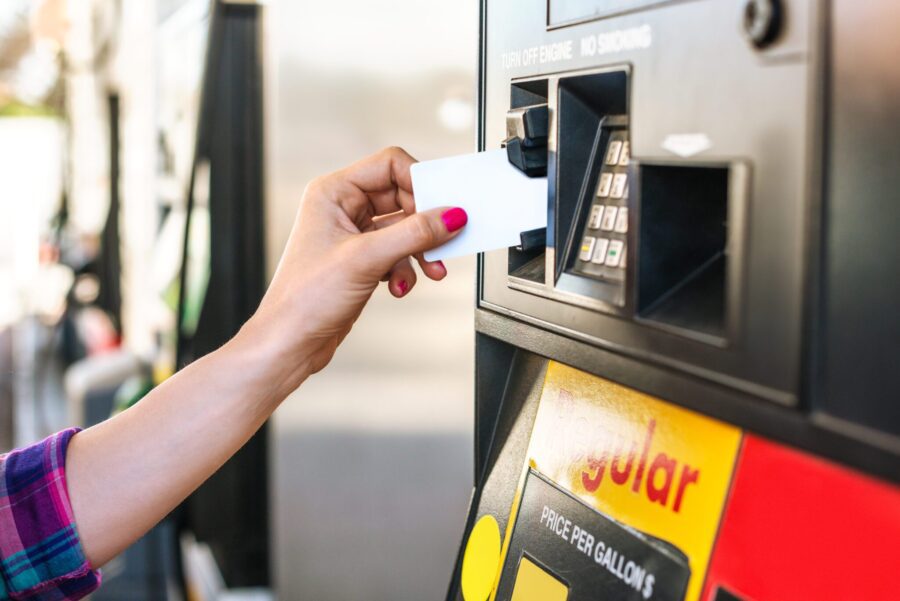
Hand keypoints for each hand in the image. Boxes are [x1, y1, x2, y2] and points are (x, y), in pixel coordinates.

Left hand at [240, 146, 466, 394]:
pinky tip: (399, 287)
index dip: (419, 183)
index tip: (443, 205)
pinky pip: (399, 253)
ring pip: (404, 229)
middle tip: (442, 242)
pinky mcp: (362, 260)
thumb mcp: (367, 259)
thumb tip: (451, 215)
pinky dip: (406, 270)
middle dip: (424, 225)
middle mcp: (342, 208)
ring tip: (429, 271)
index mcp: (333, 192)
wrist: (290, 342)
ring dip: (419, 251)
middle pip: (402, 198)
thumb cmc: (305, 298)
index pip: (390, 165)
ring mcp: (352, 235)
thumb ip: (414, 234)